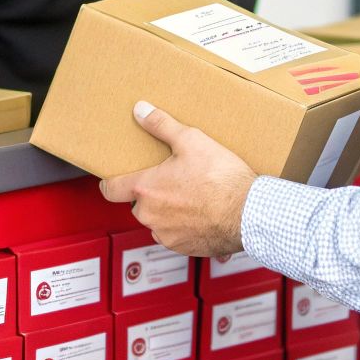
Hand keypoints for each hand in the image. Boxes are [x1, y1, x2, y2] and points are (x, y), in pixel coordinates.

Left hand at [98, 101, 257, 257]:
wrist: (249, 213)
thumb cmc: (222, 179)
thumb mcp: (192, 141)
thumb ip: (162, 125)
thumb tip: (142, 111)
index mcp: (146, 189)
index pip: (110, 189)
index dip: (110, 182)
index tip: (114, 179)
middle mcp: (150, 216)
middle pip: (138, 203)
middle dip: (152, 193)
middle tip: (173, 180)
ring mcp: (166, 234)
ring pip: (157, 220)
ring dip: (168, 210)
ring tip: (191, 196)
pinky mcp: (184, 248)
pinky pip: (175, 235)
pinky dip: (184, 225)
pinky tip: (202, 212)